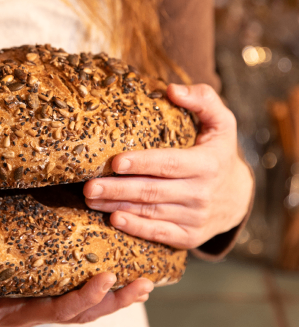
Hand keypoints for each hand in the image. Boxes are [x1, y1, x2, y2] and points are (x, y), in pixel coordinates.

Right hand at [0, 273, 152, 326]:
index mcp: (12, 314)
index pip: (55, 311)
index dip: (82, 298)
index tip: (106, 278)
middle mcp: (29, 309)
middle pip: (79, 312)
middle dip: (113, 301)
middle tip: (144, 283)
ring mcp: (32, 300)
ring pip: (79, 305)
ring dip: (113, 296)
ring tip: (144, 281)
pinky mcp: (29, 286)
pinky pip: (66, 288)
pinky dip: (93, 284)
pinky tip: (113, 268)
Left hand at [83, 83, 252, 249]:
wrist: (238, 197)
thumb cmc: (218, 152)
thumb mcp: (221, 122)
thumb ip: (202, 99)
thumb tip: (172, 90)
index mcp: (207, 164)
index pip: (169, 164)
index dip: (142, 163)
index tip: (115, 161)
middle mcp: (201, 194)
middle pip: (153, 191)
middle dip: (118, 189)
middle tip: (89, 186)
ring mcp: (195, 218)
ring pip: (150, 212)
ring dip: (117, 206)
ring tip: (90, 199)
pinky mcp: (189, 236)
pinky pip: (160, 234)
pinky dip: (137, 228)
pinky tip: (114, 219)